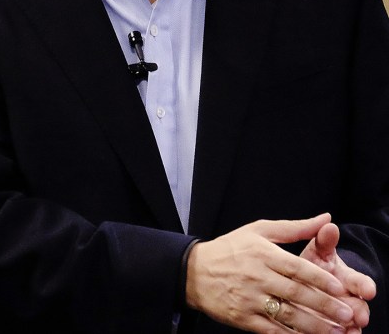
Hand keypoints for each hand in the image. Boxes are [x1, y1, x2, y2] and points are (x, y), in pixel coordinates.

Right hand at [186, 213, 356, 332]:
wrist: (192, 271)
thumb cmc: (229, 249)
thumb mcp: (258, 230)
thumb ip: (294, 228)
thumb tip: (326, 219)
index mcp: (261, 253)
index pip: (296, 267)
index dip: (320, 279)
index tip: (341, 289)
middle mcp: (256, 276)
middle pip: (296, 293)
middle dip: (325, 305)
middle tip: (349, 314)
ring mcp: (248, 298)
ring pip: (287, 314)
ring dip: (314, 325)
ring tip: (337, 331)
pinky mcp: (242, 317)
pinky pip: (271, 329)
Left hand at [299, 220, 375, 332]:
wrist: (299, 285)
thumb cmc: (311, 265)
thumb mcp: (318, 252)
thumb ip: (324, 241)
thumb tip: (329, 224)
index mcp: (348, 281)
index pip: (362, 283)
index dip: (365, 286)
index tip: (368, 290)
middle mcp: (348, 301)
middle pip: (358, 308)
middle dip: (359, 311)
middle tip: (359, 316)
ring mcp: (338, 318)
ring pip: (347, 326)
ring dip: (347, 329)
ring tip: (347, 331)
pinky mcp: (325, 330)